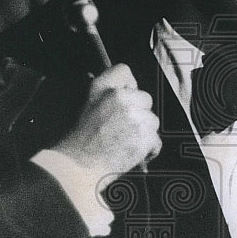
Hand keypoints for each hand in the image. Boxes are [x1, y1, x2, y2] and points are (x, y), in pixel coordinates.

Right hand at [52, 64, 161, 189]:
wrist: (80, 166)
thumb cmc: (83, 141)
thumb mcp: (89, 106)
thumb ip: (108, 94)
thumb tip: (128, 88)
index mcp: (102, 88)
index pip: (124, 71)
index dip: (128, 85)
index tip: (125, 98)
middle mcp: (119, 98)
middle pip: (146, 98)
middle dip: (139, 113)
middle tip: (123, 128)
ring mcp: (134, 116)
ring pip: (152, 120)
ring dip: (144, 132)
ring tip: (124, 142)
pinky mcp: (145, 135)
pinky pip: (156, 140)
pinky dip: (148, 149)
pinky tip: (131, 152)